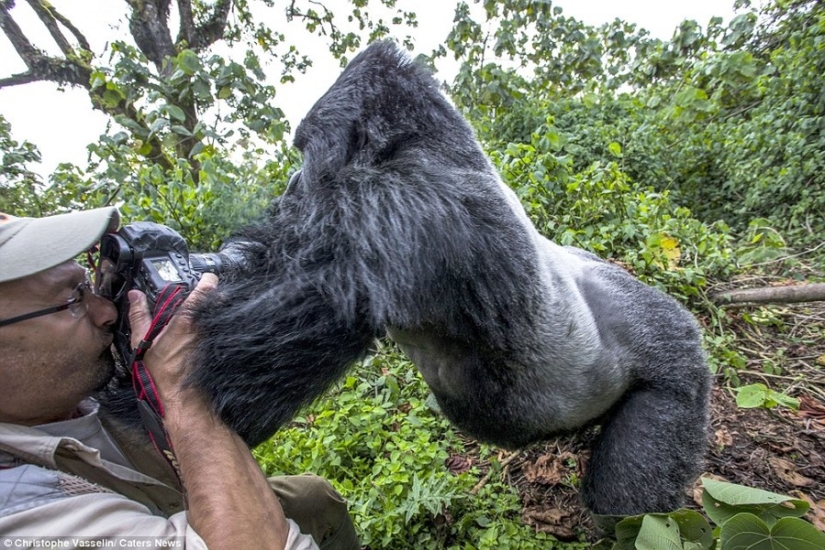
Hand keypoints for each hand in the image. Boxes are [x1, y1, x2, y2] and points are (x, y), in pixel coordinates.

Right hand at [127, 274, 217, 406]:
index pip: (208, 288)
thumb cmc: (161, 371)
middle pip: (217, 299)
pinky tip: (201, 332)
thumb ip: (139, 315)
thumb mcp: (142, 341)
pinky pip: (218, 328)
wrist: (179, 394)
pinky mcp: (216, 345)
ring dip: (212, 311)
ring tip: (198, 315)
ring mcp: (213, 335)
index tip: (204, 278)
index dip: (207, 280)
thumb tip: (135, 296)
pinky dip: (213, 325)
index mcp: (187, 318)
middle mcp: (204, 324)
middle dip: (210, 296)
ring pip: (219, 314)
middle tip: (198, 297)